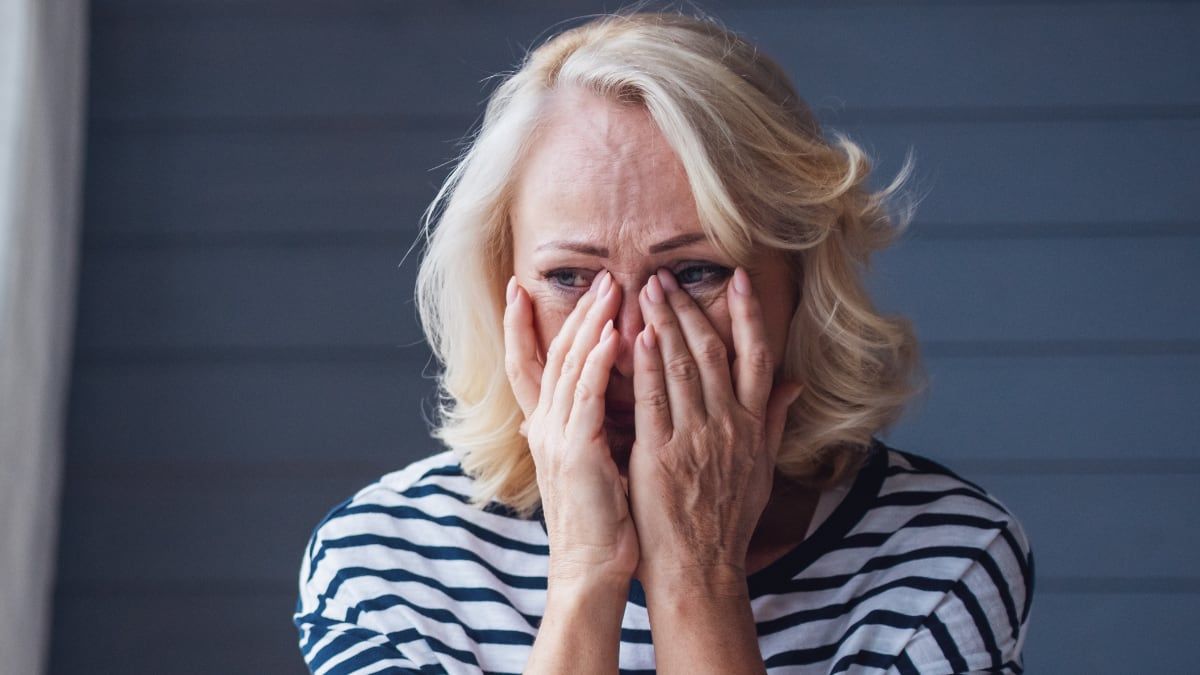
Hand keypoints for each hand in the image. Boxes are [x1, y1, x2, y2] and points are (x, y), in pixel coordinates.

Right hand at [503, 270, 638, 583]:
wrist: (589, 568)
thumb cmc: (598, 521)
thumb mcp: (588, 465)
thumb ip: (587, 429)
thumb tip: (596, 404)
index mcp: (544, 430)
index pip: (526, 366)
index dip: (519, 326)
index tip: (519, 289)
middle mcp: (542, 427)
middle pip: (551, 354)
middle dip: (572, 312)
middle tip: (594, 276)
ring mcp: (556, 437)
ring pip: (569, 366)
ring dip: (590, 323)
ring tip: (610, 288)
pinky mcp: (577, 450)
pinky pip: (587, 395)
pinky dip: (598, 360)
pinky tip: (614, 332)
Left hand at [628, 267, 801, 584]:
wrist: (700, 568)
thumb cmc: (726, 520)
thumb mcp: (762, 469)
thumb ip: (774, 421)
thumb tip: (794, 383)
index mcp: (753, 426)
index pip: (756, 357)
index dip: (747, 315)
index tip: (738, 279)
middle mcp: (729, 425)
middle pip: (711, 353)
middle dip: (689, 309)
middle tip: (666, 276)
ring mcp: (695, 438)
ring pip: (680, 368)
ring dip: (663, 324)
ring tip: (647, 291)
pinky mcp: (661, 456)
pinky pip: (653, 401)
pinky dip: (646, 366)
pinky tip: (636, 336)